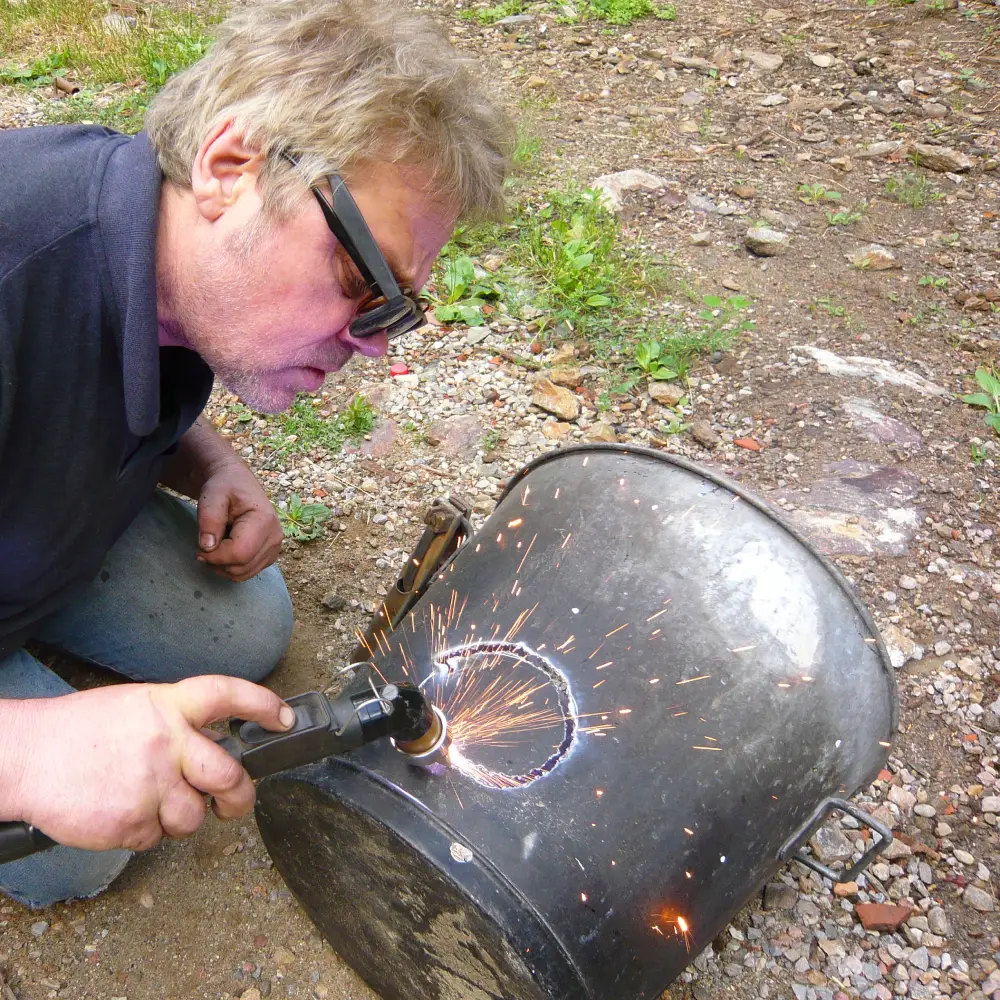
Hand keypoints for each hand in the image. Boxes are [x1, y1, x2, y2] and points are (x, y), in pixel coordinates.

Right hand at [7, 676, 293, 851]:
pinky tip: (119, 812)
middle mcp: (166, 742)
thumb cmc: (79, 731)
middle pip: (230, 775)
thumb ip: (176, 722)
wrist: (24, 756)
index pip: (227, 695)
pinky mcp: (131, 822)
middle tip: (236, 803)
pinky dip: (143, 832)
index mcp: (167, 706)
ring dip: (180, 818)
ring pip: (194, 816)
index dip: (262, 705)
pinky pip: (156, 838)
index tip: (283, 718)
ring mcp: (150, 784)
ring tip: (147, 802)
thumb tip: (213, 746)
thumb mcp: (135, 706)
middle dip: (241, 797)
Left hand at [196, 458, 282, 581]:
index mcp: (264, 520)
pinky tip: (226, 549)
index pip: (239, 554)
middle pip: (241, 567)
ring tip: (216, 544)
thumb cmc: (224, 486)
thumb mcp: (212, 496)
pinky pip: (247, 572)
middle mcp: (275, 537)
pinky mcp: (270, 555)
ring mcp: (275, 548)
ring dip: (222, 565)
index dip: (214, 556)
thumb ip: (209, 519)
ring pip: (243, 573)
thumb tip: (207, 547)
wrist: (237, 483)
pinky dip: (231, 566)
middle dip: (216, 561)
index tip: (199, 547)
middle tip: (205, 545)